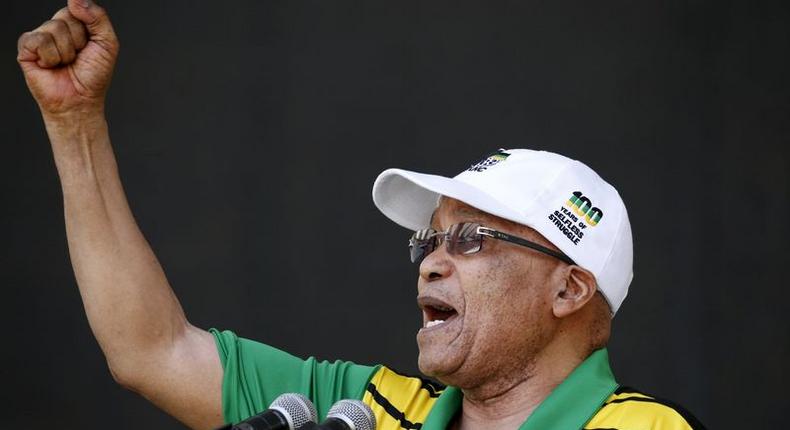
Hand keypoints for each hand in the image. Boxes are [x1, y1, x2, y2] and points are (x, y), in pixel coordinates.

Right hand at [17, 0, 118, 116]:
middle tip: (77, 58)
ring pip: (53, 29)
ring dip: (66, 52)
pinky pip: (38, 40)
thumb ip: (98, 17)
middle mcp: (56, 29)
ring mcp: (40, 38)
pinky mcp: (26, 49)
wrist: (81, 101)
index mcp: (75, 25)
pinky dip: (50, 57)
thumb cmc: (94, 76)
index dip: (88, 30)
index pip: (78, 9)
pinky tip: (50, 66)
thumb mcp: (107, 44)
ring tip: (65, 64)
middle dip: (78, 41)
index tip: (90, 46)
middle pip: (66, 17)